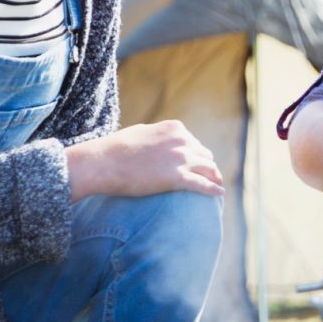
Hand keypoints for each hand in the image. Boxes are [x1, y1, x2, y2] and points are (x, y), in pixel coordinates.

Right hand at [66, 120, 222, 200]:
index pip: (193, 142)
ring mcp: (182, 159)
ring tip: (217, 184)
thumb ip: (156, 135)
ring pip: (209, 168)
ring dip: (214, 176)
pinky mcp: (178, 178)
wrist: (102, 163)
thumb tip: (159, 139)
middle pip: (204, 155)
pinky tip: (220, 193)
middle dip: (206, 165)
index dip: (195, 154)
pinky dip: (214, 189)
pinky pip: (204, 184)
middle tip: (209, 175)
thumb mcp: (140, 133)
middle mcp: (183, 141)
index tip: (196, 163)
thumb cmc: (114, 149)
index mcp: (175, 129)